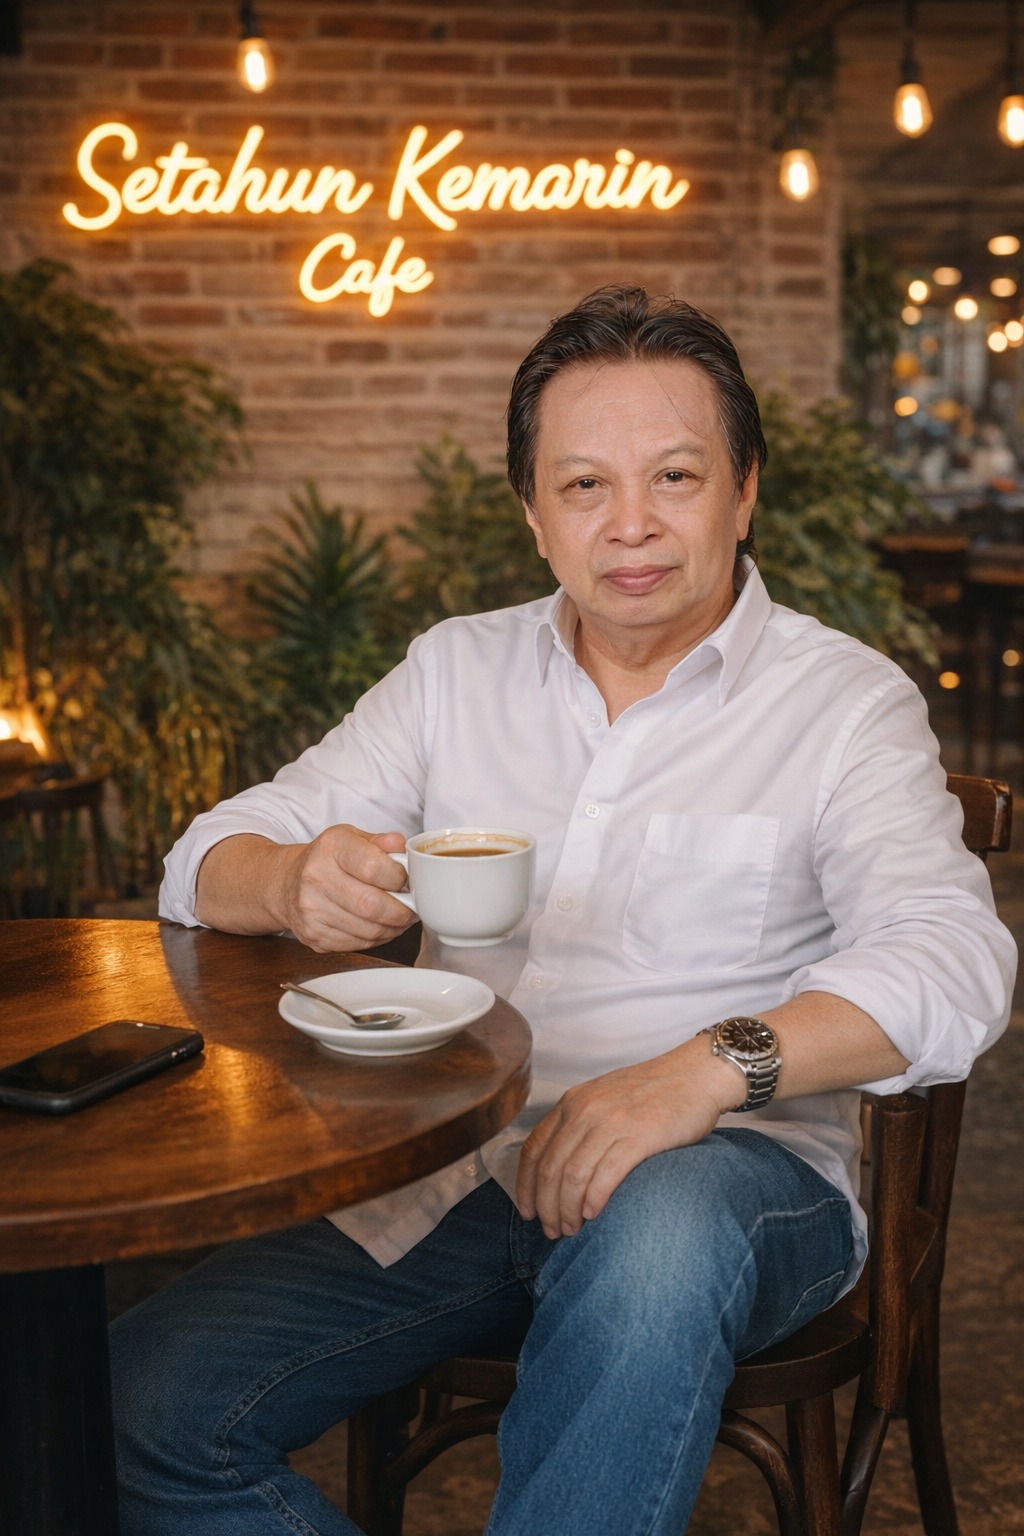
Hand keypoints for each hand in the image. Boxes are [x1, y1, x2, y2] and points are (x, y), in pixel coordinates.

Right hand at [276, 824, 416, 952]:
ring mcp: (312, 910)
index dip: (400, 878)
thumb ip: (381, 842)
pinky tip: (381, 926)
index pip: (374, 867)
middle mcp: (315, 878)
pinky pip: (359, 944)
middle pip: (372, 905)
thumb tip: (403, 847)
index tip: (406, 880)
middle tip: (412, 906)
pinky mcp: (314, 935)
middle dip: (402, 910)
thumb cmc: (326, 860)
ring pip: (369, 930)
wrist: (287, 884)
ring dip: (393, 927)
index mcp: (330, 848)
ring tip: (400, 916)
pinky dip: (378, 938)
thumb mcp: (351, 838)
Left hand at [515, 1039, 737, 1238]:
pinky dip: (594, 1199)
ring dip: (567, 1210)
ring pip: (573, 1176)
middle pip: (549, 1169)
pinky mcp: (639, 1136)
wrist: (696, 1074)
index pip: (533, 1149)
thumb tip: (561, 1170)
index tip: (526, 1212)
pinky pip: (606, 1175)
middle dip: (546, 1207)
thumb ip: (581, 1125)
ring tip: (572, 1229)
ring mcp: (611, 1122)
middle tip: (552, 1231)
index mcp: (573, 1102)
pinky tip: (594, 1214)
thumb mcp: (604, 1099)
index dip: (524, 1186)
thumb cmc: (653, 1092)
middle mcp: (585, 1110)